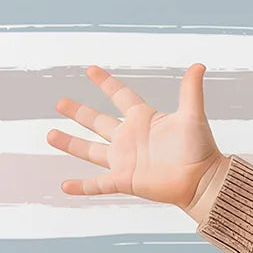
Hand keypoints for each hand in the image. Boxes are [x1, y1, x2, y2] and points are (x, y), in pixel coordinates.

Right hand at [47, 63, 229, 215]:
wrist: (203, 180)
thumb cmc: (200, 148)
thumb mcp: (193, 116)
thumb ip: (191, 91)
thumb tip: (199, 65)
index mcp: (143, 119)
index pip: (120, 96)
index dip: (106, 83)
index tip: (90, 70)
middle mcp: (130, 138)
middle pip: (98, 122)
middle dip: (79, 112)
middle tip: (60, 102)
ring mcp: (125, 160)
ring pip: (91, 150)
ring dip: (70, 143)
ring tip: (50, 135)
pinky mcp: (125, 180)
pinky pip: (99, 184)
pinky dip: (82, 186)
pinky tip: (64, 186)